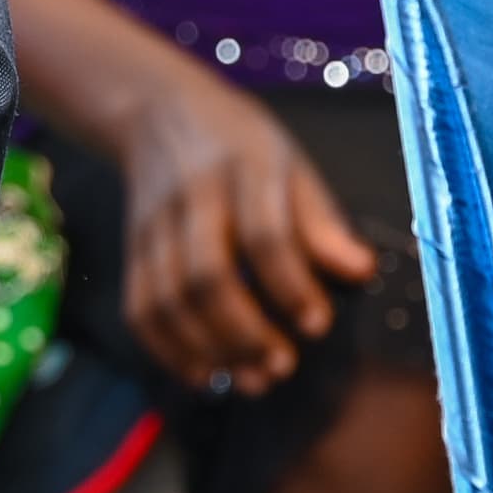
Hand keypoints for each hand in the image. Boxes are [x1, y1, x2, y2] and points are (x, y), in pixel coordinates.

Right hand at [115, 65, 377, 390]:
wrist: (159, 112)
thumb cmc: (240, 143)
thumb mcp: (291, 163)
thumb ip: (321, 220)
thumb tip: (361, 273)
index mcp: (245, 166)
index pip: (264, 233)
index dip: (290, 285)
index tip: (317, 325)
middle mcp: (193, 196)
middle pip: (206, 275)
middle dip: (244, 330)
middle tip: (282, 366)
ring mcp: (154, 224)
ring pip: (168, 299)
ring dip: (209, 349)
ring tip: (251, 380)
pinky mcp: (131, 248)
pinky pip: (140, 307)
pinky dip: (168, 349)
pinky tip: (203, 374)